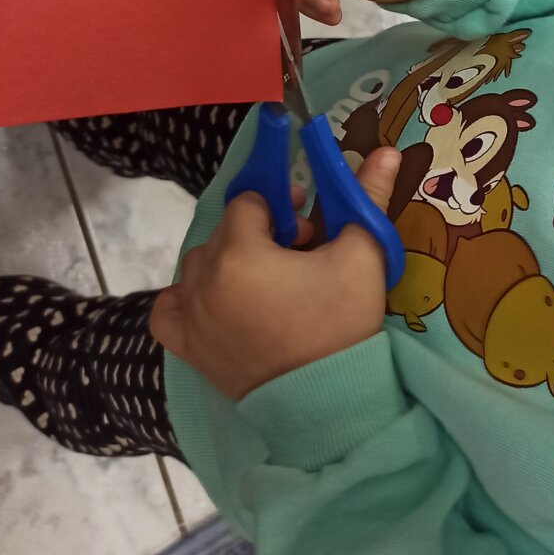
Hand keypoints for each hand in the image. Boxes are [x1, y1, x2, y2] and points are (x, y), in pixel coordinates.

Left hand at [150, 147, 401, 399]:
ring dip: (228, 264)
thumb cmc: (342, 324)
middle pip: (226, 232)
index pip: (249, 203)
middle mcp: (203, 280)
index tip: (309, 228)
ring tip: (268, 286)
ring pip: (199, 266)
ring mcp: (190, 316)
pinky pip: (169, 308)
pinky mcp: (186, 348)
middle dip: (261, 235)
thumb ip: (366, 197)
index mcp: (240, 252)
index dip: (281, 208)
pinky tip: (219, 304)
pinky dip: (186, 300)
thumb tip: (384, 149)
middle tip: (300, 258)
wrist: (328, 405)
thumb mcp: (361, 255)